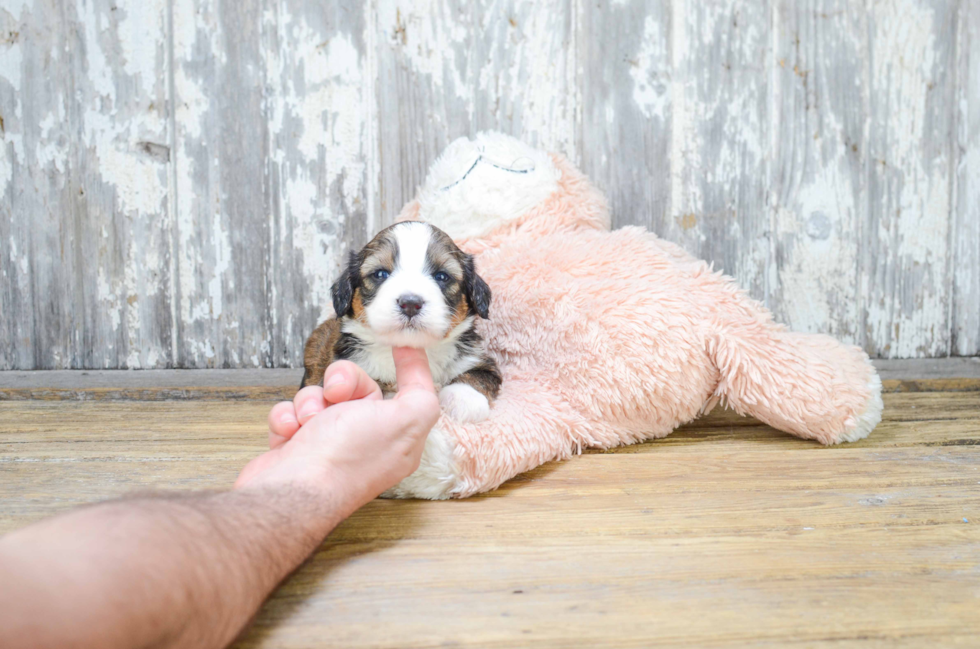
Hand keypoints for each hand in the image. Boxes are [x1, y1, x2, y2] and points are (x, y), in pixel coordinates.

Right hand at [235, 348, 440, 511]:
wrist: (290, 494)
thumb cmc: (347, 458)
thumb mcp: (405, 420)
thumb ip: (422, 395)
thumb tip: (420, 377)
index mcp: (399, 437)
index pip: (412, 393)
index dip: (410, 366)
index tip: (402, 343)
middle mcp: (366, 442)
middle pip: (358, 386)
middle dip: (341, 382)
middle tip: (334, 394)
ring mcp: (329, 446)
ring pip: (320, 396)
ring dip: (310, 402)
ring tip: (307, 423)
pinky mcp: (297, 449)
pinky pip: (292, 413)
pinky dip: (286, 418)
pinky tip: (288, 433)